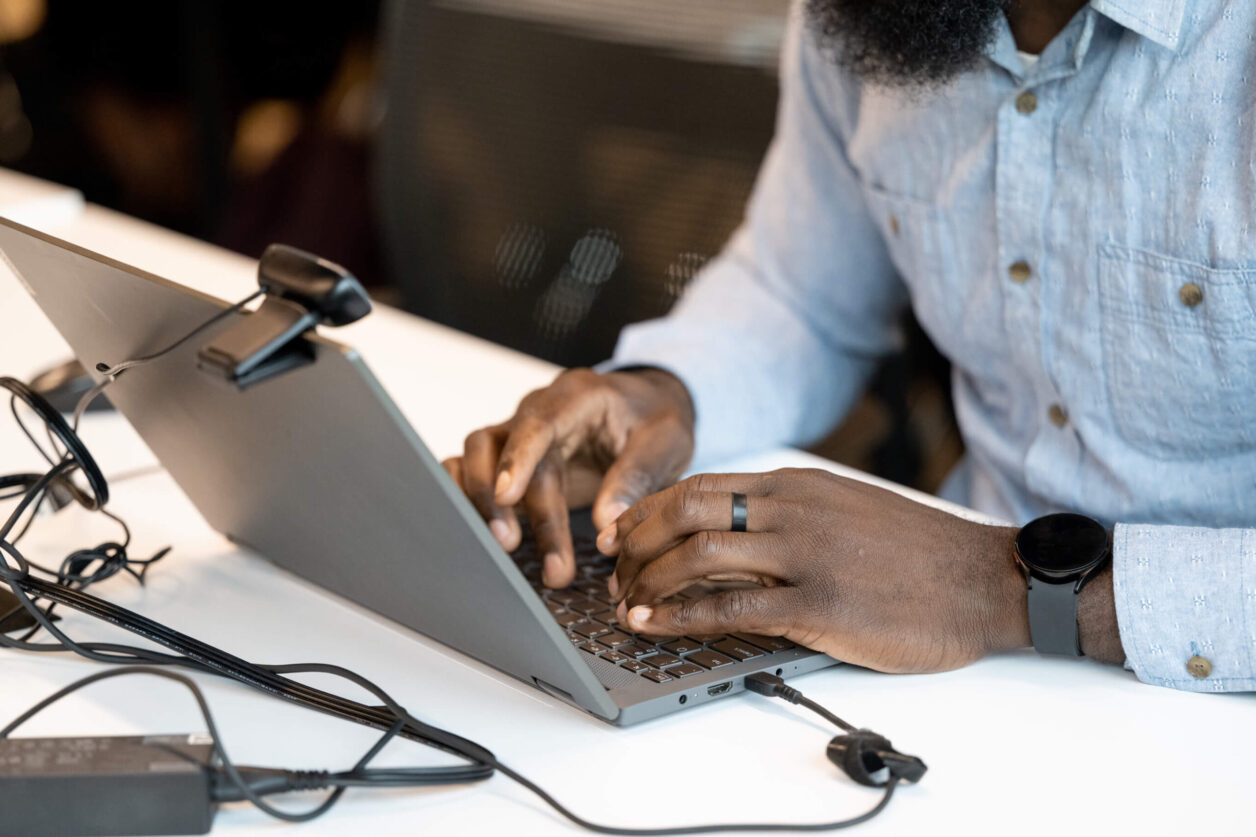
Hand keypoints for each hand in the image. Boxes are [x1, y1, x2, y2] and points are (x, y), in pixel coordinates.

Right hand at [444, 368, 694, 587]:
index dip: (518, 458)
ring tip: (503, 547)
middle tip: (512, 545)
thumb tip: (605, 524)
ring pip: (475, 457)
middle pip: (499, 447)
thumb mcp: (665, 444)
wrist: (649, 410)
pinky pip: (472, 471)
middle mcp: (538, 410)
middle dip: (501, 500)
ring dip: (478, 502)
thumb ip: (636, 479)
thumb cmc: (657, 421)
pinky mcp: (511, 458)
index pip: (537, 422)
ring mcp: (519, 433)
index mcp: (578, 397)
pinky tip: (481, 535)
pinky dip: (468, 500)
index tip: (507, 496)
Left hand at [599, 468, 1027, 672]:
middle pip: (685, 509)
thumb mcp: (846, 508)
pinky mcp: (821, 605)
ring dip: (649, 579)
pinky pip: (731, 608)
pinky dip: (680, 617)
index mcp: (798, 484)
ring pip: (699, 553)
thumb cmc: (918, 551)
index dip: (648, 510)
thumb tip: (730, 532)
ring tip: (625, 603)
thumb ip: (790, 513)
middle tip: (613, 569)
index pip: (700, 484)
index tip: (623, 534)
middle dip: (635, 540)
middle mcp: (794, 510)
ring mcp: (806, 554)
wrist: (985, 579)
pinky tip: (654, 626)